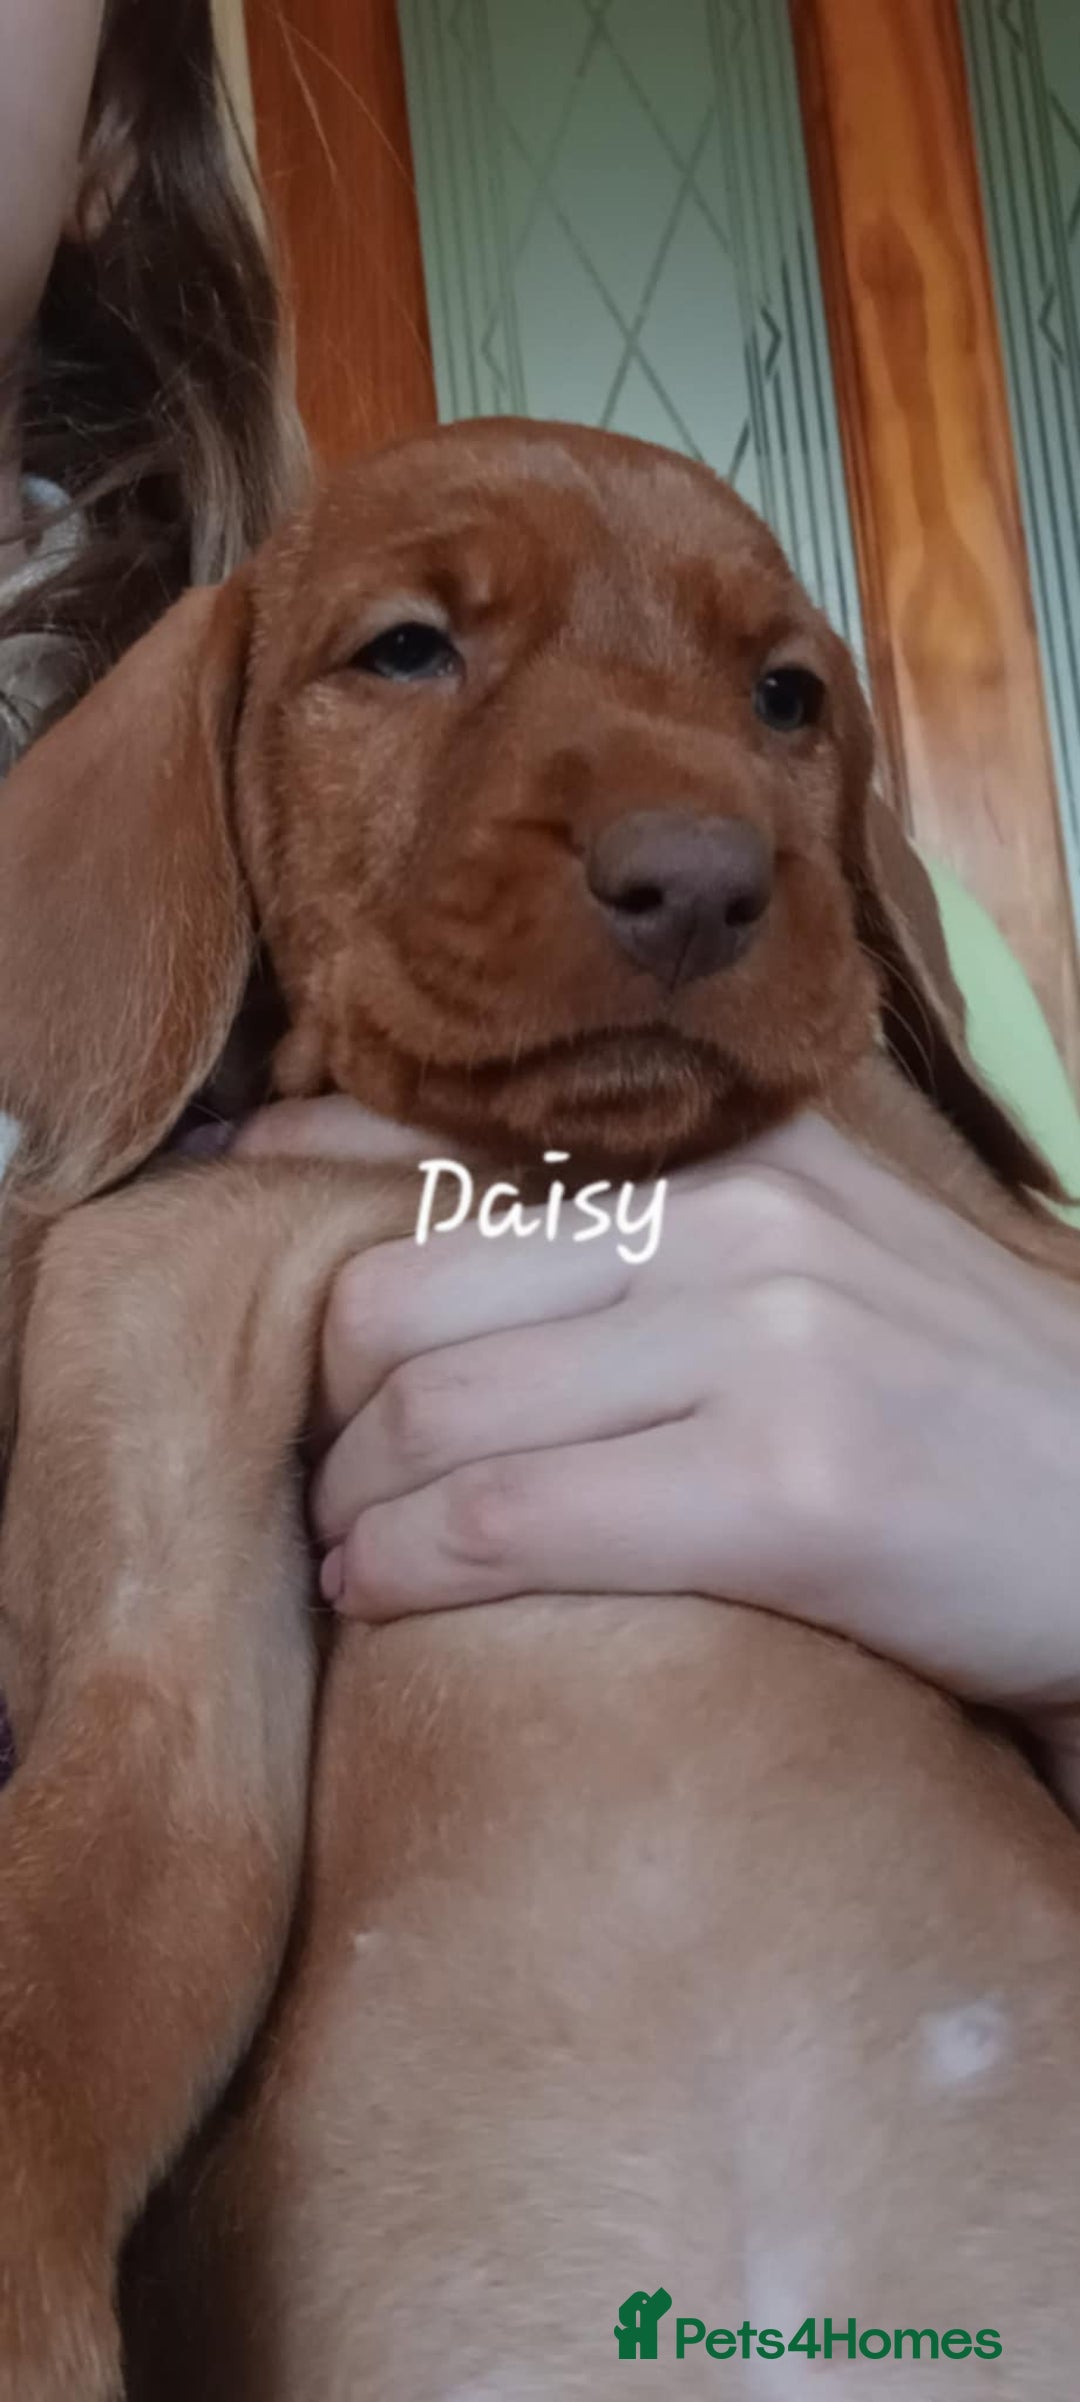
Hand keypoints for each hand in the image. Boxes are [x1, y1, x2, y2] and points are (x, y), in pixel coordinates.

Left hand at [237, 1100, 1079, 1781]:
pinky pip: (510, 1521)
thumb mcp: (819, 1258)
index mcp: (738, 1156)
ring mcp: (767, 1345)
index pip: (442, 1142)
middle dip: (317, 1398)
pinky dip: (408, 1568)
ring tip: (340, 1549)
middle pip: (396, 1291)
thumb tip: (431, 1232)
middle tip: (312, 1467)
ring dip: (346, 1502)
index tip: (229, 1249)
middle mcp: (739, 1223)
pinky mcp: (788, 1488)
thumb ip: (648, 1233)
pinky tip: (383, 1598)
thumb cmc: (956, 1403)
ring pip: (433, 1412)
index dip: (296, 1197)